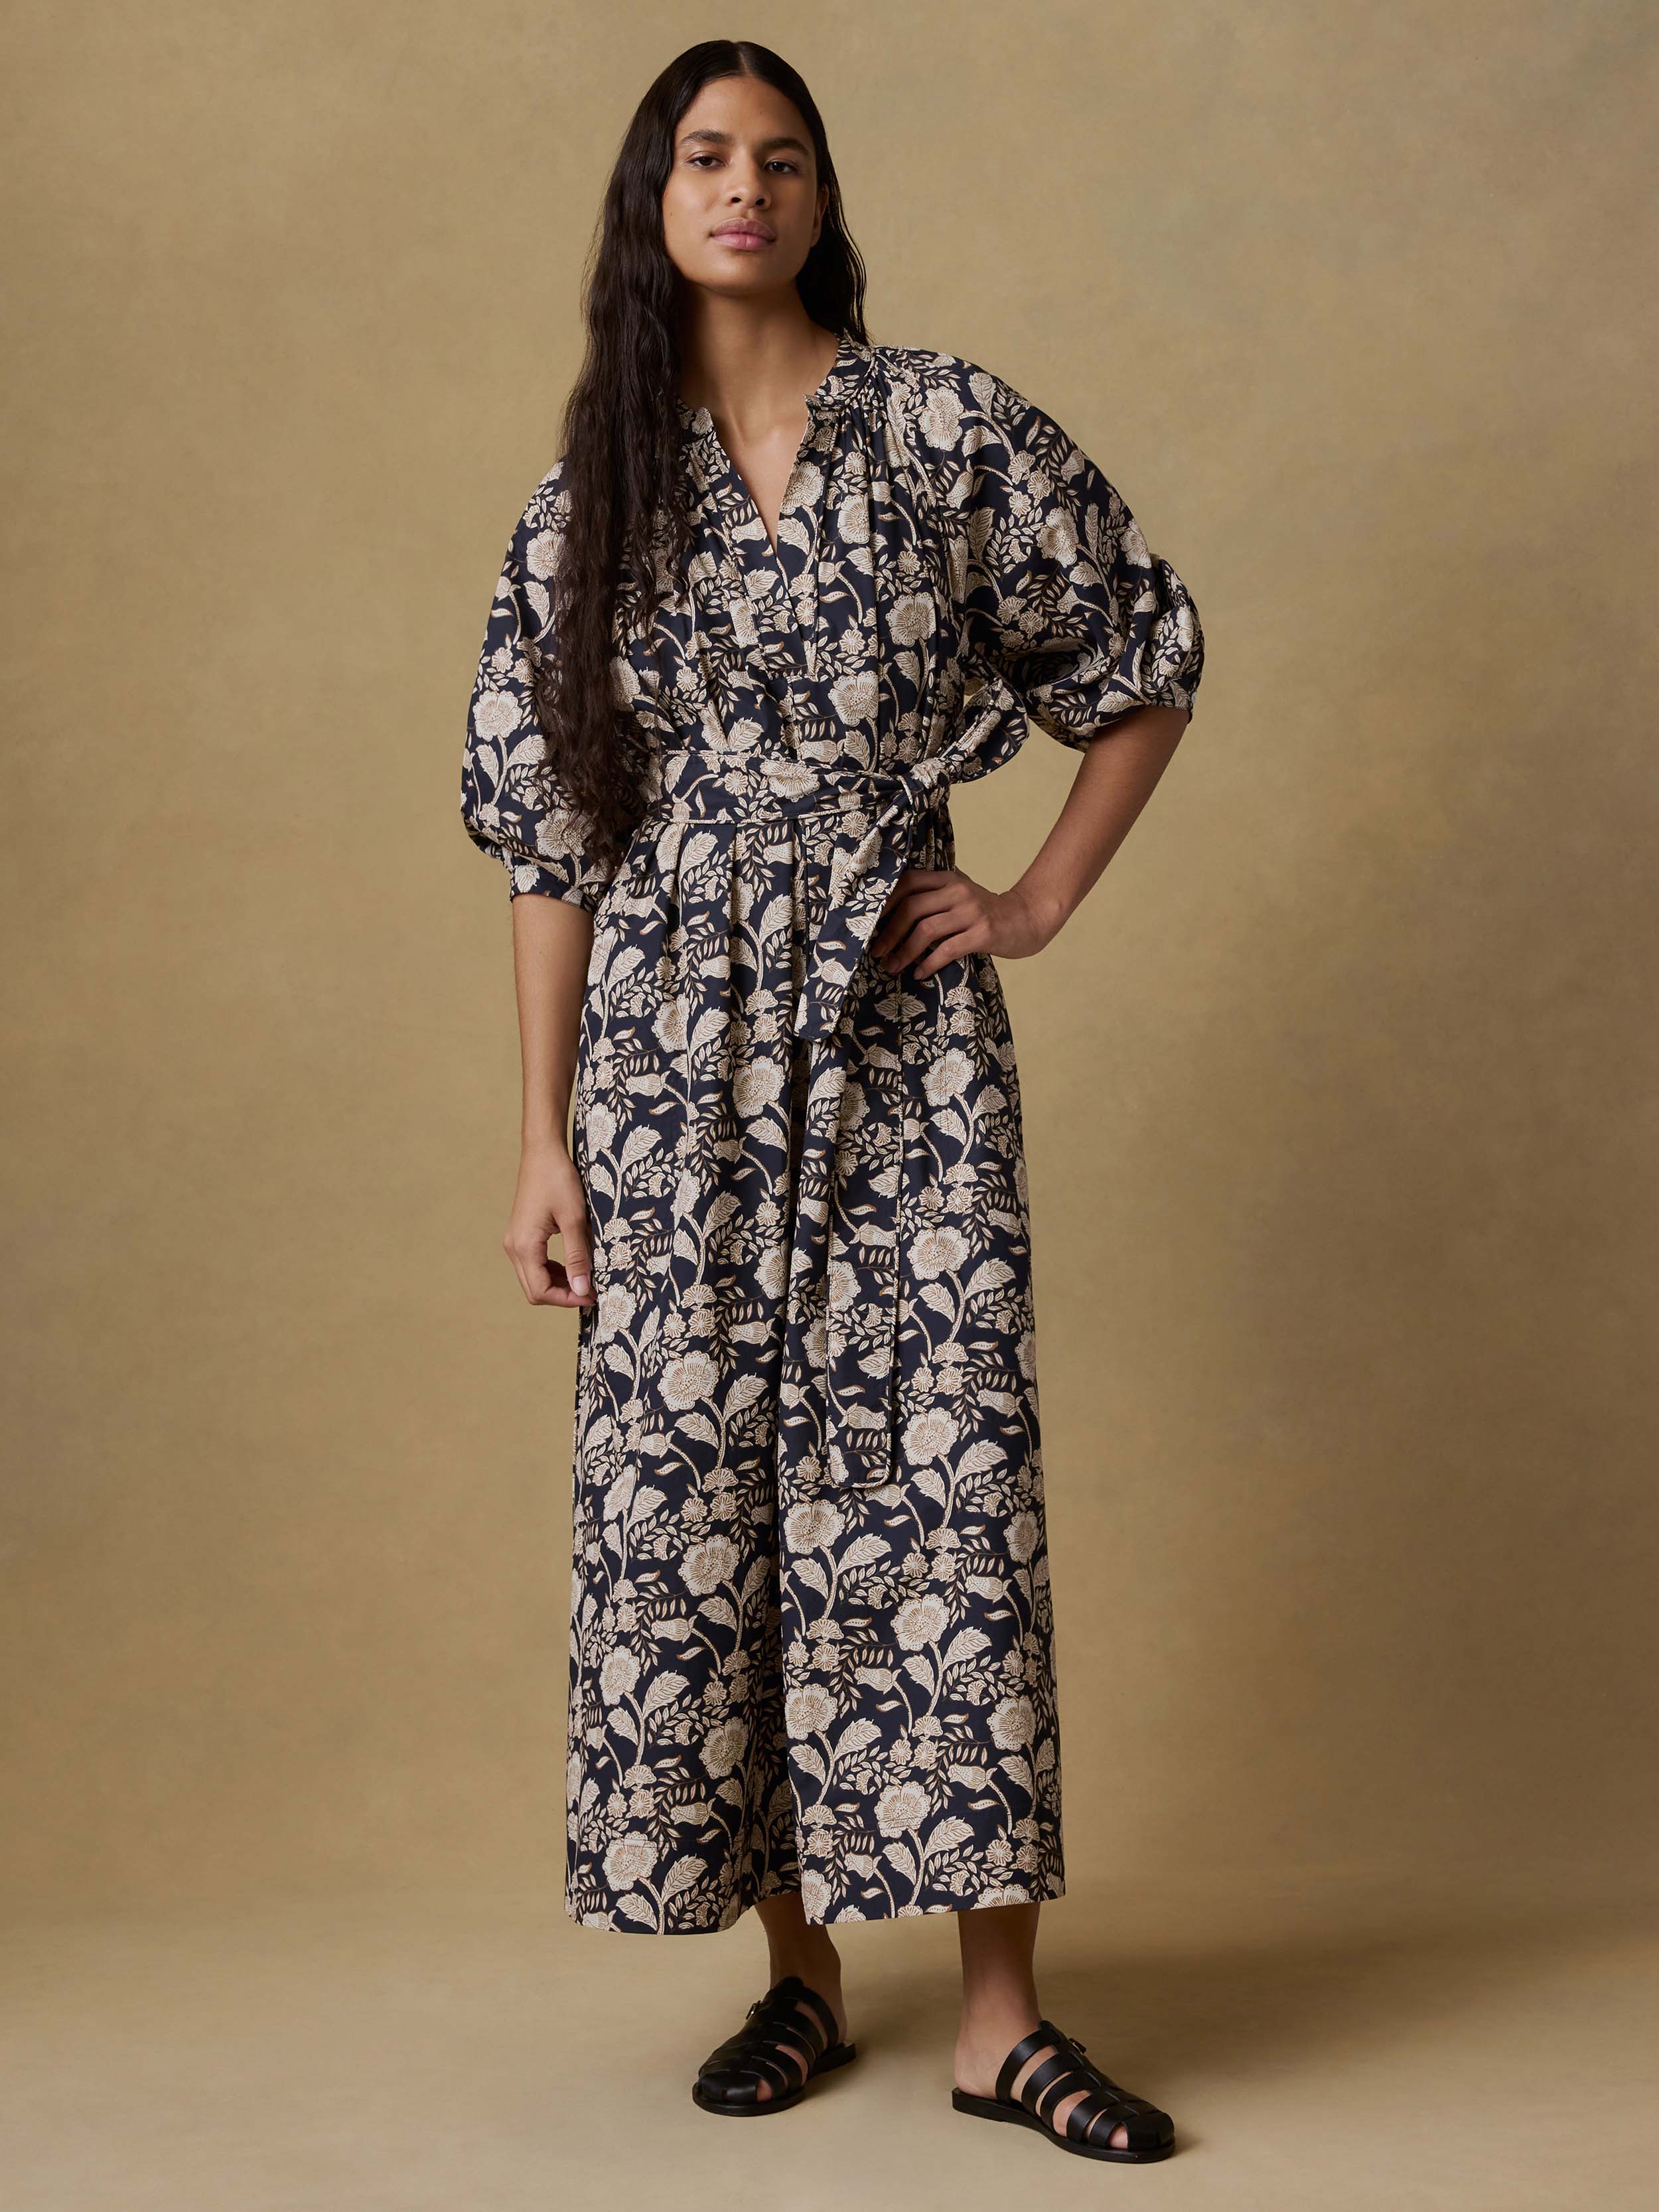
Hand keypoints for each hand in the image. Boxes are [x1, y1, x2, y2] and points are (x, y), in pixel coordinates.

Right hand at [503, 1138, 595, 1308]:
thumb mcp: (574, 1219)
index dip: (567, 1299)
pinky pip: (534, 1263)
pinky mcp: (520, 1235)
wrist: (543, 1152)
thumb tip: (583, 1290)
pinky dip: (552, 1270)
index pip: (541, 1291)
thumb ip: (578, 1257)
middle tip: (592, 1291)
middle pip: (534, 1289)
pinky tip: (572, 1264)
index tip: (592, 1295)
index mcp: (524, 1246)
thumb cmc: (558, 1180)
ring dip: (558, 1283)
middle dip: (563, 1295)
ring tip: (585, 1278)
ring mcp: (514, 1241)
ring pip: (534, 1278)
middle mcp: (513, 1247)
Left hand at [867, 868, 1057, 979]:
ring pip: (926, 931)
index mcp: (948, 878)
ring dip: (904, 952)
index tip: (871, 923)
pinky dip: (929, 963)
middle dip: (889, 933)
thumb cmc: (985, 911)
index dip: (885, 903)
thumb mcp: (960, 893)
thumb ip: (934, 894)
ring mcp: (971, 912)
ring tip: (893, 967)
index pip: (908, 883)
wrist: (1025, 919)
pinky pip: (947, 949)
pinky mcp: (983, 933)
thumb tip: (890, 909)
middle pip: (912, 908)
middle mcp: (958, 891)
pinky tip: (919, 973)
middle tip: (877, 952)